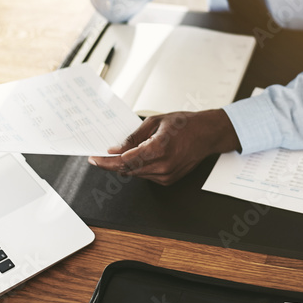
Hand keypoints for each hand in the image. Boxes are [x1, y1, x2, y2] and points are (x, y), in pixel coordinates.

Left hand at [88, 109, 240, 184]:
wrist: (207, 134)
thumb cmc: (185, 124)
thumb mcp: (155, 121)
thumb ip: (133, 137)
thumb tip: (116, 149)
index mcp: (158, 149)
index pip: (124, 161)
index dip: (106, 161)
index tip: (94, 159)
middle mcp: (162, 166)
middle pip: (127, 170)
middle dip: (112, 164)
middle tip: (100, 157)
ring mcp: (166, 175)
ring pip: (135, 174)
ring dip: (125, 166)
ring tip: (122, 153)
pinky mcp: (168, 180)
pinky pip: (146, 176)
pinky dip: (138, 168)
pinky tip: (140, 157)